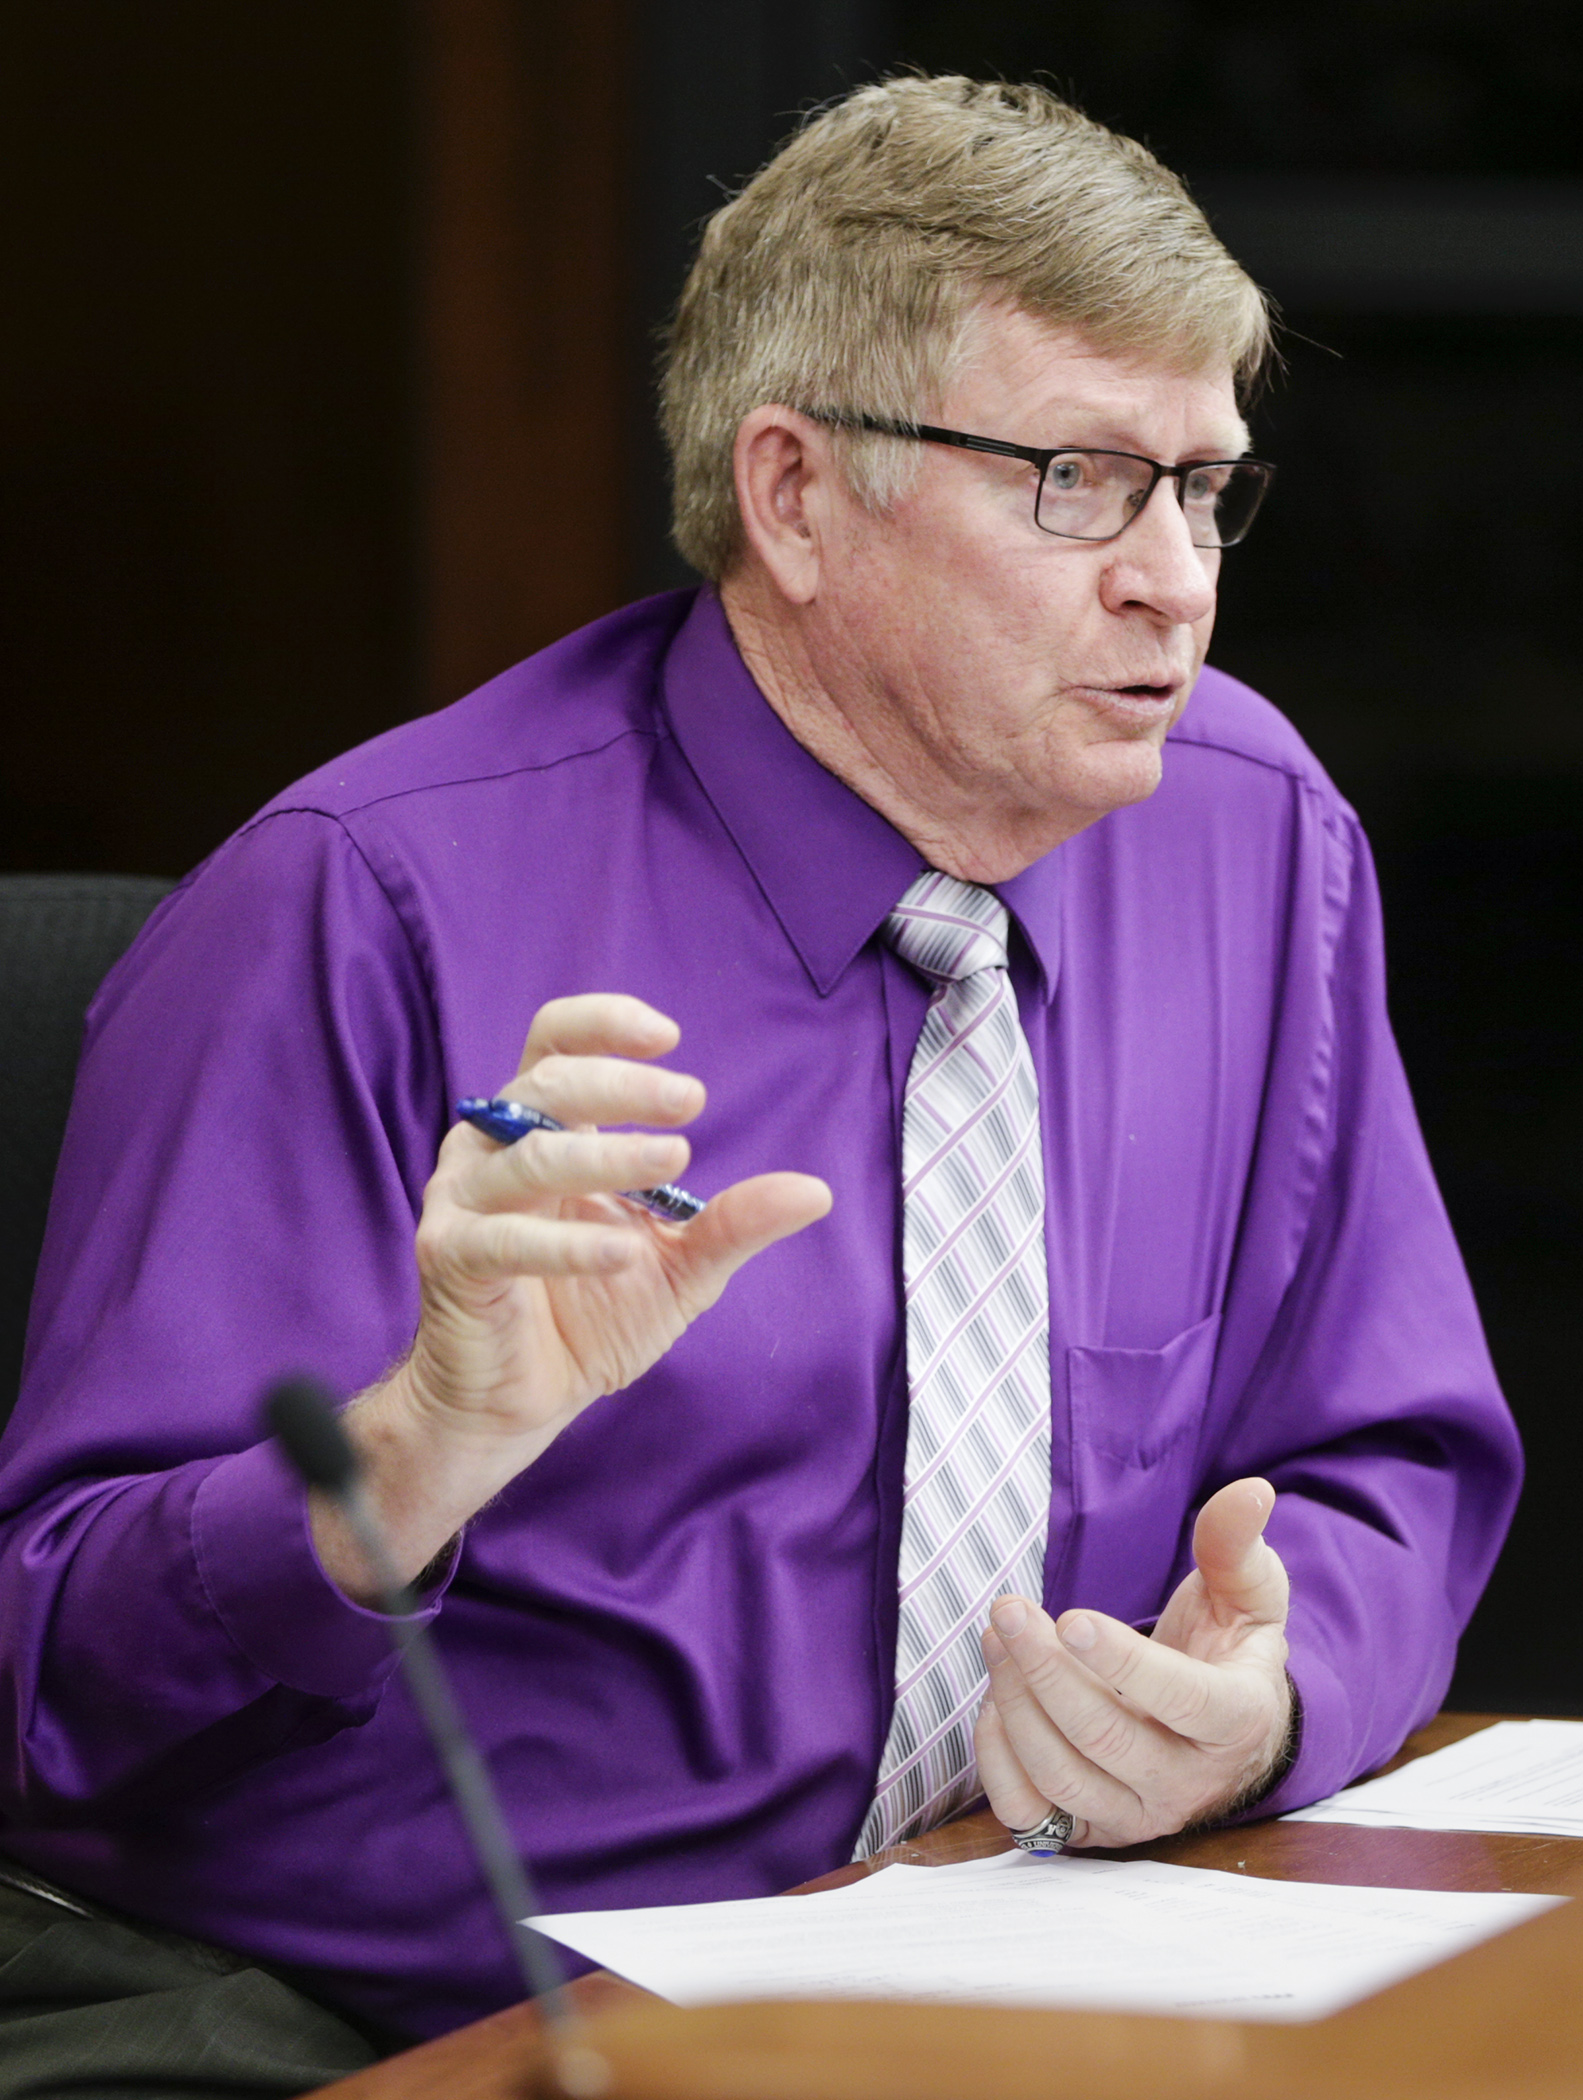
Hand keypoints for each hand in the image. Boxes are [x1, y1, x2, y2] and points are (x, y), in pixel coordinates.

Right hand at [317, 994, 829, 1593]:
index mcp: (544, 1131)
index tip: (670, 1036)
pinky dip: (568, 1243)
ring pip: (530, 1156)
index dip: (603, 1023)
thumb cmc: (590, 1317)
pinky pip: (506, 1238)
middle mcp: (494, 1150)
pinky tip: (623, 1253)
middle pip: (548, 1082)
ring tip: (675, 1162)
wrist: (519, 1403)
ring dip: (607, 1154)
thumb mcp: (680, 1266)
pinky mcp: (451, 1258)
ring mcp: (465, 1202)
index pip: (557, 1043)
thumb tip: (817, 1191)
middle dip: (624, 1085)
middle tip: (693, 1101)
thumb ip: (733, 1224)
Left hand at [973, 1479, 1291, 1846]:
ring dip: (1017, 1705)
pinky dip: (998, 1762)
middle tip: (1008, 1611)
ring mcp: (1138, 1813)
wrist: (1219, 1733)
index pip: (1182, 1701)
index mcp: (1237, 1719)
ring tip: (996, 1639)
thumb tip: (1251, 1491)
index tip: (1071, 1617)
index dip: (1124, 1663)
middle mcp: (1188, 1782)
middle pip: (1106, 1739)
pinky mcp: (1093, 1830)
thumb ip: (1237, 1543)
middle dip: (1046, 1671)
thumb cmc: (1228, 1648)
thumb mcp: (1247, 1594)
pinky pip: (1031, 1815)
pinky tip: (994, 1702)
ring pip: (1064, 1776)